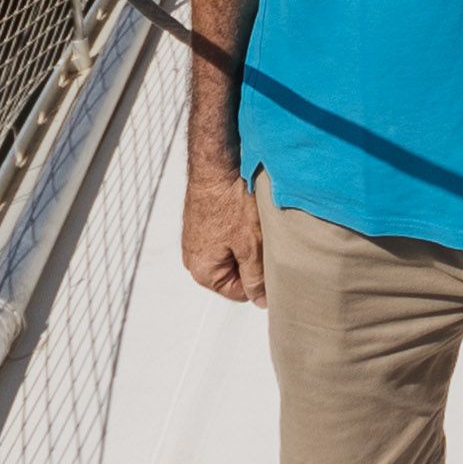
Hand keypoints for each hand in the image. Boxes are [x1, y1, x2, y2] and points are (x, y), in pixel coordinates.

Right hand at [183, 170, 266, 304]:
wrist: (217, 162)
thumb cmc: (229, 201)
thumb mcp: (251, 247)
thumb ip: (256, 280)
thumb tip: (260, 301)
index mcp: (202, 271)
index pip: (240, 293)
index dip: (259, 279)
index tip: (268, 260)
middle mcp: (194, 257)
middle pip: (235, 272)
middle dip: (252, 258)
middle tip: (261, 238)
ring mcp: (197, 237)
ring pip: (234, 251)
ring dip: (247, 241)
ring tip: (252, 222)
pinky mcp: (204, 220)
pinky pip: (227, 233)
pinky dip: (239, 225)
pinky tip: (245, 211)